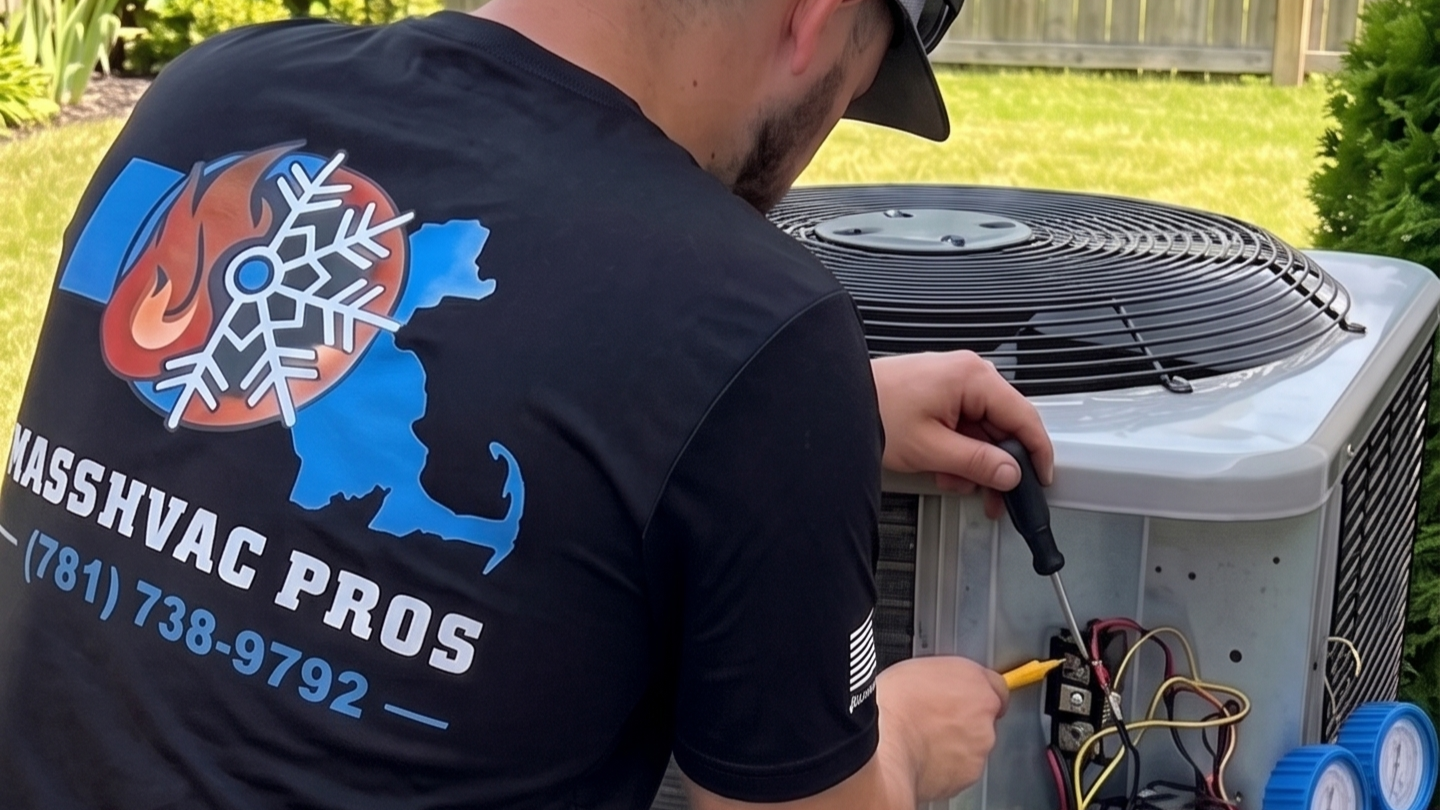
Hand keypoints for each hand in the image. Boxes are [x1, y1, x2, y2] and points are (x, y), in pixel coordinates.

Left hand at [871, 351, 1052, 517]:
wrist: (835, 401)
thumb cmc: (874, 410)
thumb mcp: (931, 448)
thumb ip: (977, 463)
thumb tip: (1010, 474)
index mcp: (972, 377)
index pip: (1025, 416)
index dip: (1037, 452)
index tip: (1041, 478)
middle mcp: (968, 373)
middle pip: (1004, 425)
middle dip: (996, 464)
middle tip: (994, 496)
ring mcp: (953, 381)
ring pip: (983, 428)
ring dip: (974, 460)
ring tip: (954, 481)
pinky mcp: (940, 391)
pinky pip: (964, 423)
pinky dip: (958, 449)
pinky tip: (944, 467)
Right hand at [876, 656, 1009, 801]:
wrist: (882, 746)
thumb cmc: (890, 706)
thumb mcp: (916, 669)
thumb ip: (944, 678)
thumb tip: (944, 685)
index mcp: (974, 682)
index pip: (996, 685)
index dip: (977, 693)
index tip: (969, 698)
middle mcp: (984, 716)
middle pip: (985, 718)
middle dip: (965, 720)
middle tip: (933, 720)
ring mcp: (979, 748)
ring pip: (974, 746)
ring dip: (956, 745)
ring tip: (922, 741)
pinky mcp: (969, 775)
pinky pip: (961, 770)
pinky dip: (947, 767)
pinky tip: (922, 758)